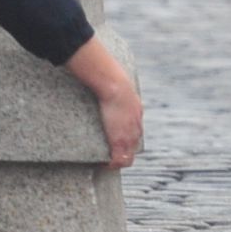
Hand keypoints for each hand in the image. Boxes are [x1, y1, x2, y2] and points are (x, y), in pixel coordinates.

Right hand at [65, 37, 143, 168]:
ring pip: (128, 153)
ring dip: (119, 160)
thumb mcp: (112, 80)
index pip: (134, 129)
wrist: (113, 84)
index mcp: (135, 112)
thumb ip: (106, 80)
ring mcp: (129, 133)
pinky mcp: (119, 139)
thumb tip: (94, 65)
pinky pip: (119, 158)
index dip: (126, 137)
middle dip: (125, 151)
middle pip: (134, 144)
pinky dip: (113, 164)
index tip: (117, 141)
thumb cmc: (108, 77)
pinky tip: (106, 166)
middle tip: (112, 156)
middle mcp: (135, 124)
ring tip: (108, 163)